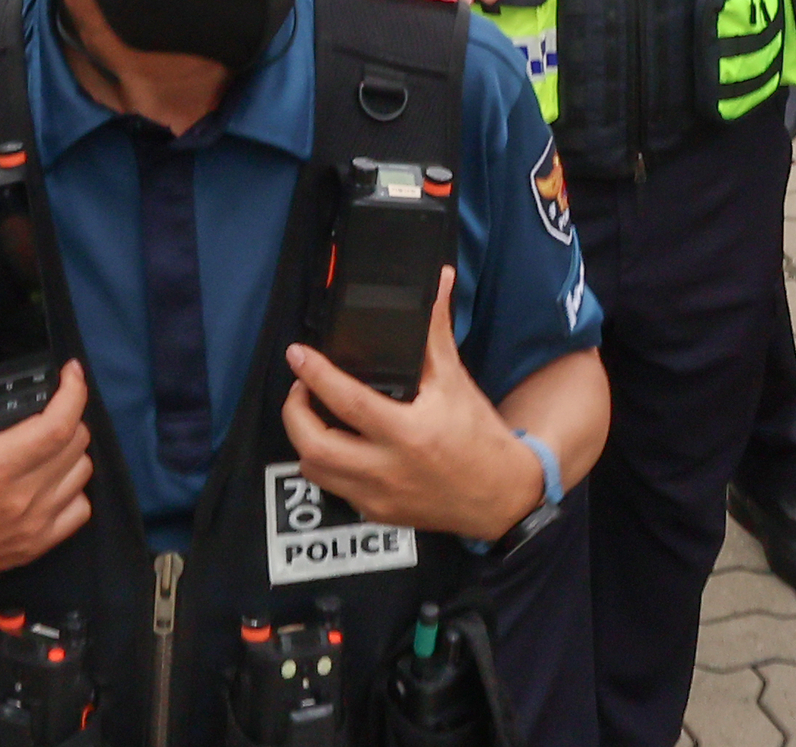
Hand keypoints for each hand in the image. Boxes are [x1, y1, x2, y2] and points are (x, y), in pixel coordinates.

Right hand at [0, 320, 93, 607]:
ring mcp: (32, 526)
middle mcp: (22, 499)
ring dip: (71, 452)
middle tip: (49, 405)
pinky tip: (49, 479)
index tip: (70, 373)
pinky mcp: (33, 547)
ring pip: (81, 476)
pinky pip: (77, 513)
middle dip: (69, 415)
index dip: (74, 392)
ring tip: (48, 438)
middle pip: (77, 445)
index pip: (61, 424)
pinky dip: (71, 490)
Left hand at [282, 270, 543, 539]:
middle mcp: (388, 469)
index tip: (297, 354)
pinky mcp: (376, 513)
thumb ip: (435, 331)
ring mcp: (378, 496)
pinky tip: (336, 442)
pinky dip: (325, 463)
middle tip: (300, 387)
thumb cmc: (478, 437)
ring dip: (304, 439)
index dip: (315, 375)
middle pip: (314, 445)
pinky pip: (334, 488)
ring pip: (314, 471)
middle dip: (294, 411)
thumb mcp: (455, 381)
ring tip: (312, 413)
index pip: (348, 401)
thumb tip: (440, 282)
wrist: (501, 495)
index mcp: (409, 433)